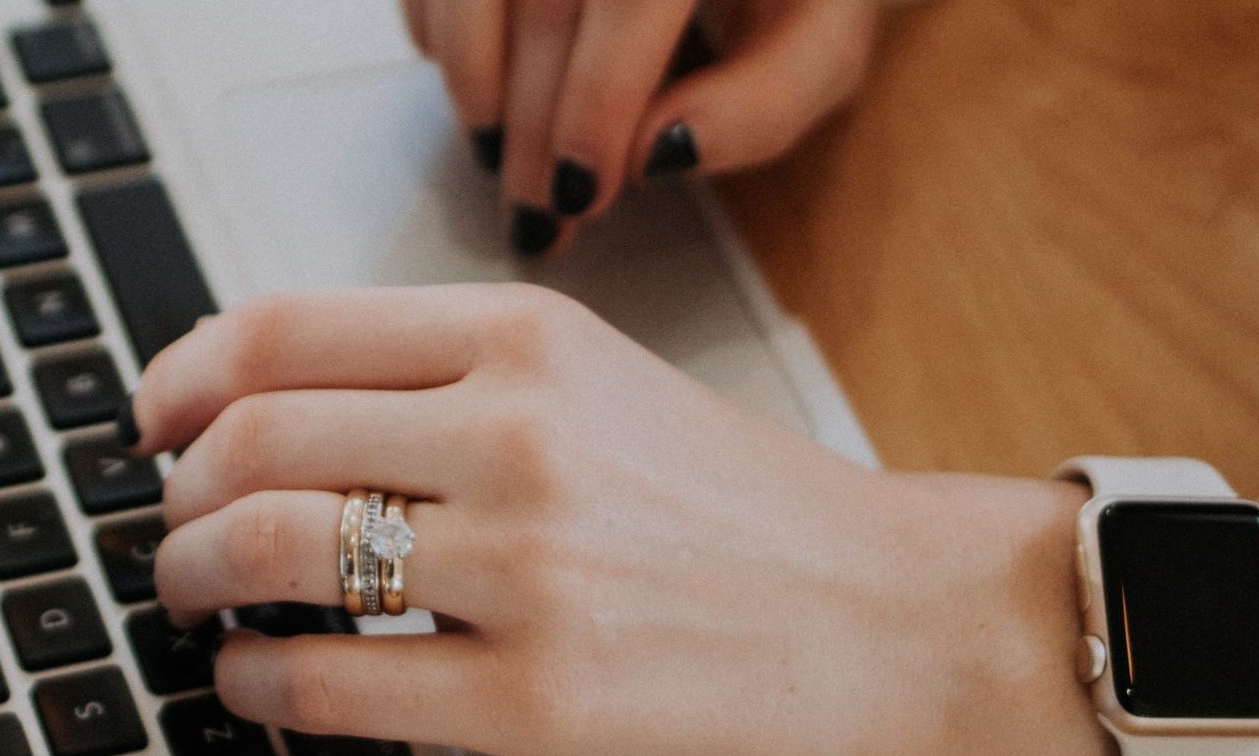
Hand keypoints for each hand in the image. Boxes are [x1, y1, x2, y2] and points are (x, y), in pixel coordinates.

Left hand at [126, 284, 1111, 755]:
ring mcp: (528, 566)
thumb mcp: (598, 383)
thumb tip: (270, 406)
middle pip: (254, 439)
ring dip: (195, 579)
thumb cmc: (743, 511)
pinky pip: (331, 681)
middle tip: (172, 529)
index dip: (182, 377)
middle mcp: (519, 434)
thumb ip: (447, 378)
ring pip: (273, 550)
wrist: (894, 618)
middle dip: (177, 494)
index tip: (153, 420)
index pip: (284, 328)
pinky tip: (256, 683)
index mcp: (525, 339)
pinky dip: (255, 682)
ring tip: (197, 601)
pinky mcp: (541, 695)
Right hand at [400, 0, 878, 255]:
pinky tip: (483, 88)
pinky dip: (441, 37)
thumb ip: (761, 105)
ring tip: (498, 158)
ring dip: (473, 86)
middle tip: (534, 216)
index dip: (594, 103)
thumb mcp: (817, 43)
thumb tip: (662, 153)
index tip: (583, 192)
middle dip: (528, 125)